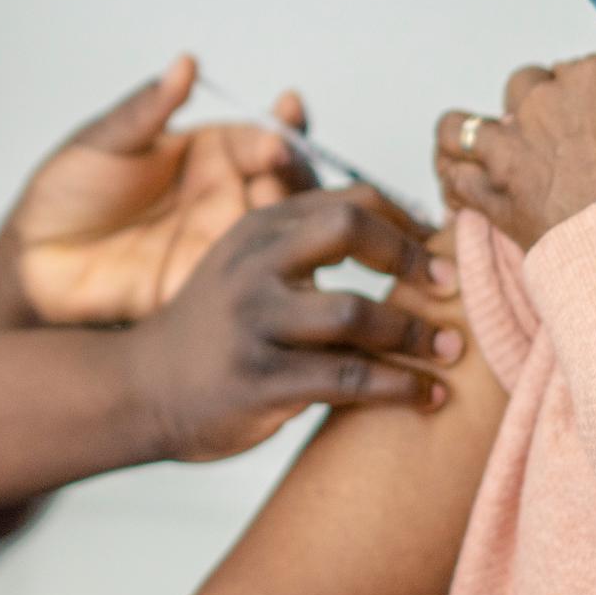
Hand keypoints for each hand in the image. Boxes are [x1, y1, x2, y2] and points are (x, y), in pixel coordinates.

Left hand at [11, 56, 313, 324]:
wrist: (32, 260)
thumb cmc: (65, 191)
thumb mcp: (103, 142)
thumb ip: (147, 110)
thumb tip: (186, 63)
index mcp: (209, 154)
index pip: (263, 140)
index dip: (280, 135)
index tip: (279, 136)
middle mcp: (226, 197)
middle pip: (289, 189)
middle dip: (298, 179)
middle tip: (286, 175)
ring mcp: (222, 246)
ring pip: (284, 238)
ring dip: (297, 227)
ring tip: (278, 215)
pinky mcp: (209, 291)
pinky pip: (255, 288)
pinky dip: (278, 281)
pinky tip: (277, 272)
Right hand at [121, 187, 463, 462]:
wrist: (143, 388)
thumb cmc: (219, 326)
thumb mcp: (248, 261)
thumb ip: (306, 234)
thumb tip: (397, 217)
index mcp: (261, 228)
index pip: (351, 199)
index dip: (408, 222)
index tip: (442, 254)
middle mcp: (255, 264)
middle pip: (349, 228)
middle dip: (410, 257)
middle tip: (452, 288)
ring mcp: (254, 322)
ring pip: (354, 311)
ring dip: (414, 332)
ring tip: (451, 348)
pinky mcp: (259, 379)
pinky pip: (345, 378)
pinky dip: (398, 386)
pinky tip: (427, 395)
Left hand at [434, 55, 595, 251]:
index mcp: (591, 78)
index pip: (581, 69)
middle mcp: (540, 103)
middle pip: (525, 87)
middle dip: (538, 107)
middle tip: (562, 140)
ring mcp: (508, 149)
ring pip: (466, 125)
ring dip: (474, 135)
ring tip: (489, 151)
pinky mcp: (490, 193)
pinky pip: (451, 175)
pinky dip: (452, 178)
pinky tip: (460, 184)